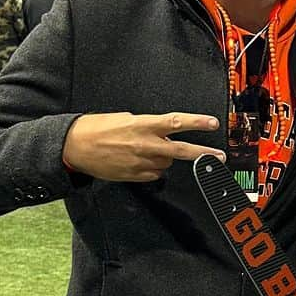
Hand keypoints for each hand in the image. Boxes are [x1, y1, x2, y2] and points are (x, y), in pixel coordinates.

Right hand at [62, 111, 225, 183]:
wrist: (75, 147)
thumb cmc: (97, 128)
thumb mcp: (125, 119)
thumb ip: (147, 126)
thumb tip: (162, 132)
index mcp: (142, 125)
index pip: (176, 122)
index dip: (197, 122)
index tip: (213, 122)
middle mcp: (145, 145)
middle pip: (181, 150)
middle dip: (203, 153)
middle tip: (220, 157)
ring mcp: (140, 163)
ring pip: (166, 164)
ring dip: (164, 158)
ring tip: (146, 150)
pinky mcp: (135, 176)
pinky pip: (153, 174)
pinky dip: (152, 168)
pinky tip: (138, 161)